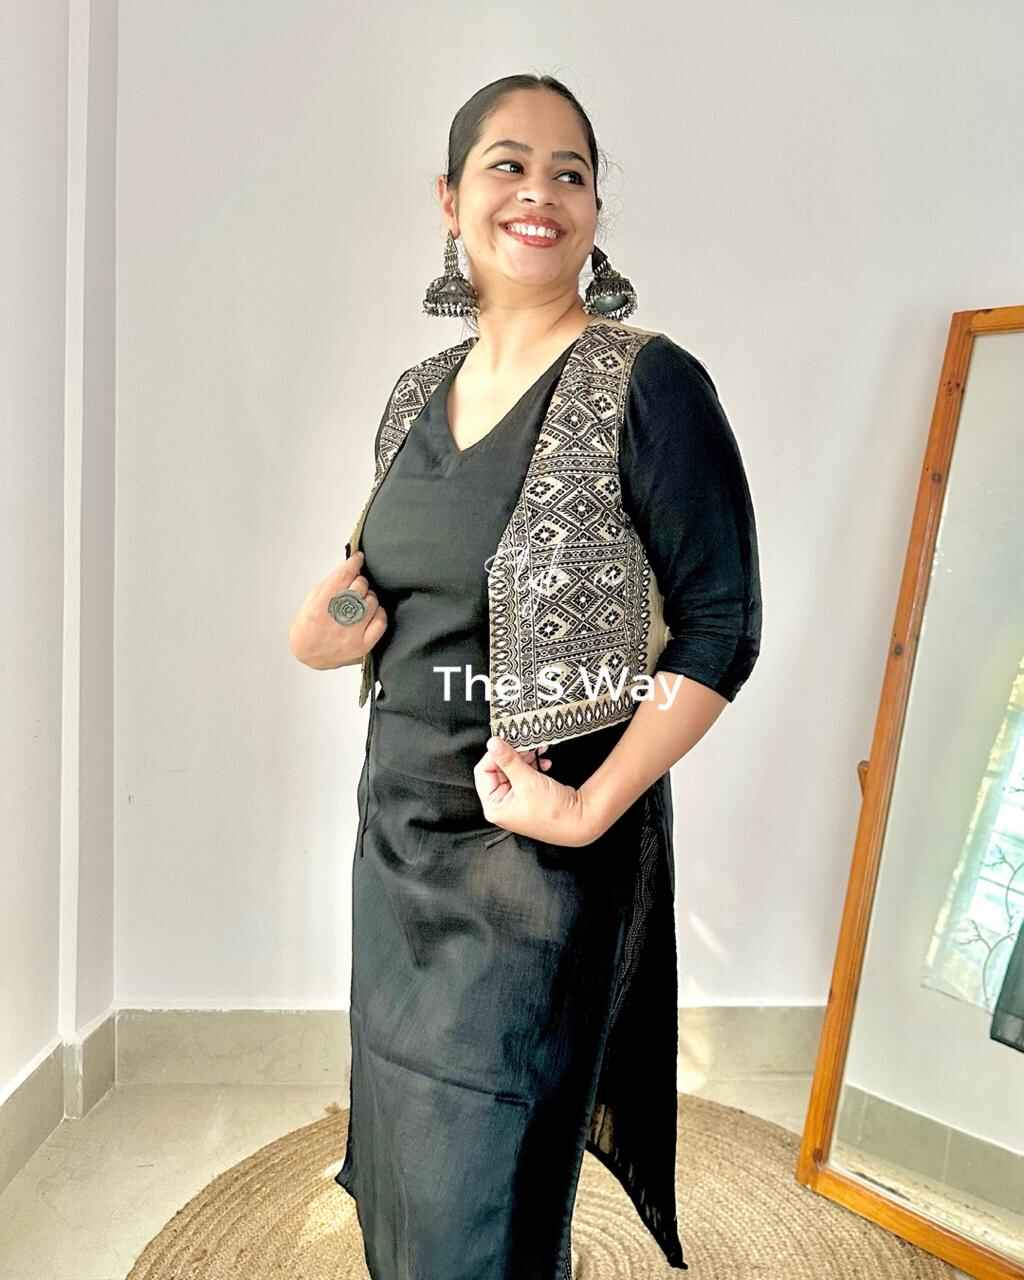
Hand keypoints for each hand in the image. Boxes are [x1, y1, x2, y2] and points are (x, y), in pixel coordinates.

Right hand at [288, 550, 387, 669]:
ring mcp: (352, 633)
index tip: (358, 558)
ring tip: (360, 601)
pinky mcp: (363, 645)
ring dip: (368, 597)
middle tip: (355, 585)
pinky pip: (380, 622)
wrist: (308, 654)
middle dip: (359, 582)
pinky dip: (379, 613)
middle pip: (360, 586)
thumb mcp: (312, 599)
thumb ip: (331, 583)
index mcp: (321, 605)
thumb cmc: (308, 625)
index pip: (344, 575)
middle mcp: (337, 619)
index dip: (354, 563)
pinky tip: (371, 613)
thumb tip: (350, 567)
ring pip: (372, 602)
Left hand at [473, 737, 600, 847]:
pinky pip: (524, 775)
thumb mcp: (526, 781)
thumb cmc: (553, 811)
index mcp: (494, 806)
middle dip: (513, 754)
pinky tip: (544, 762)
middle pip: (498, 769)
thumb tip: (493, 743)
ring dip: (525, 758)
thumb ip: (508, 760)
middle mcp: (502, 805)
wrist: (579, 821)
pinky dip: (533, 765)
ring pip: (513, 770)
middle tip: (525, 743)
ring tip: (538, 751)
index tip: (506, 741)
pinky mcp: (528, 796)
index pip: (483, 771)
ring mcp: (516, 801)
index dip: (494, 754)